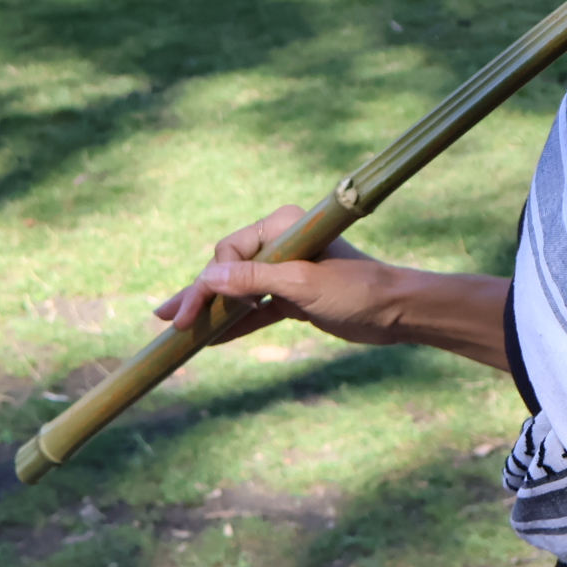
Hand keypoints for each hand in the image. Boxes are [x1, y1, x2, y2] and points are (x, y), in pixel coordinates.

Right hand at [151, 205, 514, 369]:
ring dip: (212, 310)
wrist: (396, 311)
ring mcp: (286, 271)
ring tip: (176, 328)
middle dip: (200, 296)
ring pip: (238, 291)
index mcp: (282, 227)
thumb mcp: (302, 286)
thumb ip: (254, 279)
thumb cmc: (356, 289)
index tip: (190, 315)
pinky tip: (210, 339)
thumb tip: (208, 277)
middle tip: (170, 323)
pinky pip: (254, 309)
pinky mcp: (293, 295)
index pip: (229, 253)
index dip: (206, 284)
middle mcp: (281, 244)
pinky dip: (234, 323)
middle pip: (228, 270)